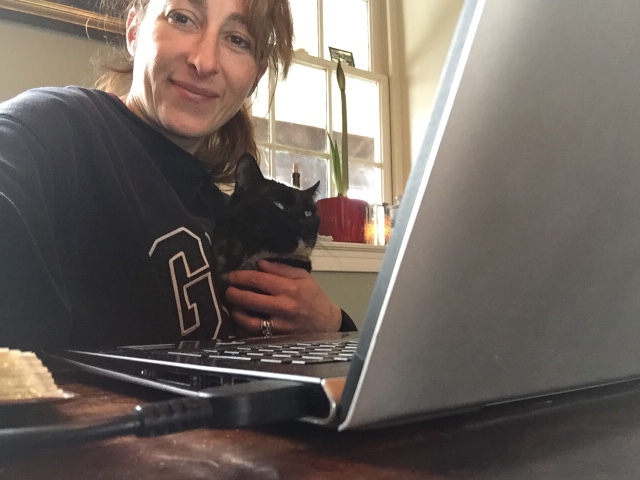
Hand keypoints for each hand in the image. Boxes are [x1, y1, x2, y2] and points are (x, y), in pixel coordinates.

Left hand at [224, 260, 341, 336]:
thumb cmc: (314, 297)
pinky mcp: (277, 340)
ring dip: (236, 312)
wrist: (327, 323)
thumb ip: (282, 269)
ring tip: (233, 307)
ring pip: (248, 321)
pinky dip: (243, 330)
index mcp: (289, 289)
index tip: (230, 276)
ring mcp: (279, 326)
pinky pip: (253, 336)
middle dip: (233, 293)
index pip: (258, 280)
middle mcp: (283, 307)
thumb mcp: (303, 278)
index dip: (240, 276)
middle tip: (227, 290)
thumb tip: (259, 264)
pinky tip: (240, 323)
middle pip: (249, 300)